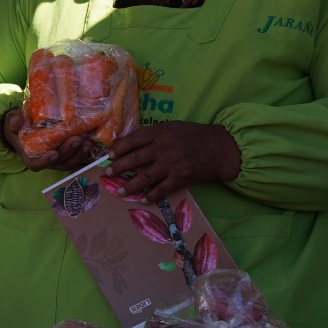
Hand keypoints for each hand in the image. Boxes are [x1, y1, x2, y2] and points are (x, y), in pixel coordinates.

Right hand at [0, 107, 99, 171]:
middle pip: (58, 162)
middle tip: (78, 139)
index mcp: (29, 156)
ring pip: (69, 163)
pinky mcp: (66, 155)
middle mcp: (44, 160)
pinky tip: (91, 142)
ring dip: (80, 154)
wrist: (25, 128)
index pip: (36, 164)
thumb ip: (13, 121)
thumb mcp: (11, 122)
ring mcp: (56, 160)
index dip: (45, 161)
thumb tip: (17, 119)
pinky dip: (84, 152)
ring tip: (88, 141)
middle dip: (69, 152)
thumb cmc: (18, 126)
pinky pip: (76, 158)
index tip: (54, 153)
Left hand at [106, 121, 241, 202]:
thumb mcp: (171, 128)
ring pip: (145, 177)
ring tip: (119, 192)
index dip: (119, 148)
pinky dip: (151, 196)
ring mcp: (172, 165)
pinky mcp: (181, 178)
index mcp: (160, 133)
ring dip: (130, 186)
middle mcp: (164, 149)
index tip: (110, 156)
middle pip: (135, 159)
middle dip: (118, 167)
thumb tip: (128, 146)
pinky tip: (143, 200)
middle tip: (107, 173)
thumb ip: (152, 135)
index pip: (133, 140)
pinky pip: (162, 190)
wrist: (220, 148)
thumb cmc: (193, 136)